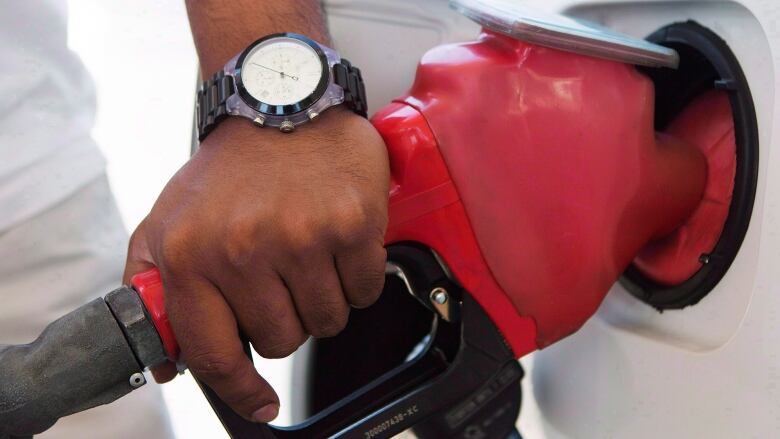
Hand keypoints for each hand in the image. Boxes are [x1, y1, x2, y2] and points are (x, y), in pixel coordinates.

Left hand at [124, 108, 388, 422]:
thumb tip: (169, 362)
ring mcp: (303, 237)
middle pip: (283, 340)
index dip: (241, 390)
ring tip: (309, 255)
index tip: (260, 404)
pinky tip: (337, 243)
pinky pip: (364, 290)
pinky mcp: (352, 224)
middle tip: (282, 280)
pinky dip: (355, 277)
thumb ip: (155, 290)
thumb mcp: (167, 222)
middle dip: (286, 319)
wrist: (281, 104)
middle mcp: (245, 249)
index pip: (215, 353)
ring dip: (322, 299)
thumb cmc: (229, 171)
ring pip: (327, 320)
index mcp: (193, 255)